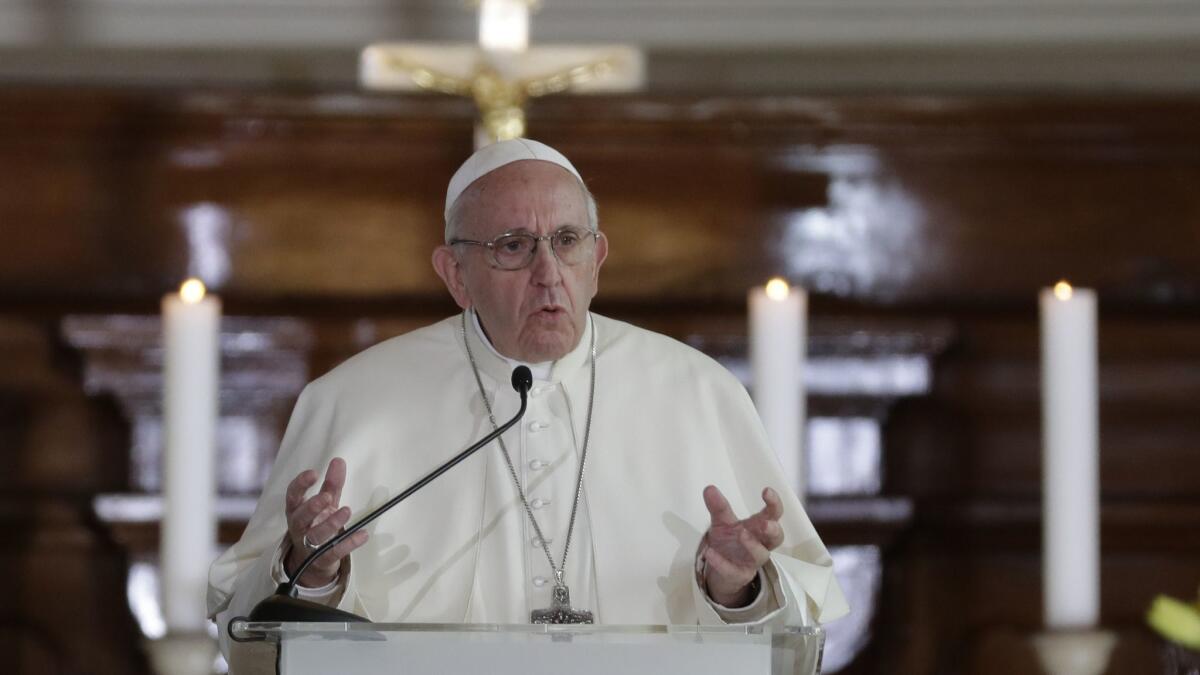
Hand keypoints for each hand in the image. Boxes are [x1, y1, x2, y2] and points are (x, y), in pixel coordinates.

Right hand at [283, 457, 368, 587]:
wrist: (312, 562)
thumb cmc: (317, 523)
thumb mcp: (324, 503)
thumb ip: (331, 484)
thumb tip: (338, 460)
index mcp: (296, 510)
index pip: (292, 496)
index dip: (300, 484)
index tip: (313, 473)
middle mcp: (299, 527)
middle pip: (300, 517)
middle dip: (312, 507)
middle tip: (326, 497)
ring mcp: (309, 545)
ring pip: (316, 535)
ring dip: (331, 523)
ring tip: (346, 511)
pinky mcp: (322, 559)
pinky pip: (335, 551)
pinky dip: (349, 543)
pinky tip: (363, 534)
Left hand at [700, 485, 784, 606]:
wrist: (720, 569)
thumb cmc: (729, 541)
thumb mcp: (722, 521)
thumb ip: (718, 506)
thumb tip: (709, 488)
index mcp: (759, 526)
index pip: (773, 514)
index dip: (774, 503)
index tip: (766, 491)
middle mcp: (761, 543)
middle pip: (776, 537)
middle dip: (772, 530)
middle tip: (764, 523)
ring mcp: (752, 561)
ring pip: (761, 555)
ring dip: (752, 545)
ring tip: (741, 534)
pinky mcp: (740, 575)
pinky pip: (734, 571)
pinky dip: (722, 563)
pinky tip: (710, 553)